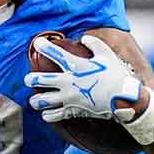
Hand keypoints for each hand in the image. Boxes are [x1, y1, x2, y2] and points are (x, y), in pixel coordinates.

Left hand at [26, 34, 144, 122]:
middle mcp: (68, 82)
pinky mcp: (71, 111)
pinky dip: (47, 115)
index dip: (43, 46)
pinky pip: (52, 116)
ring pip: (41, 101)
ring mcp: (68, 97)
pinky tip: (46, 113)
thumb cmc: (116, 75)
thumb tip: (84, 37)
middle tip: (29, 79)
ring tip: (35, 100)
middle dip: (30, 79)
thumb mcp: (107, 55)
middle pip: (39, 79)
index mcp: (76, 66)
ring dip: (35, 100)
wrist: (124, 98)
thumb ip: (95, 44)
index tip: (37, 43)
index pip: (54, 53)